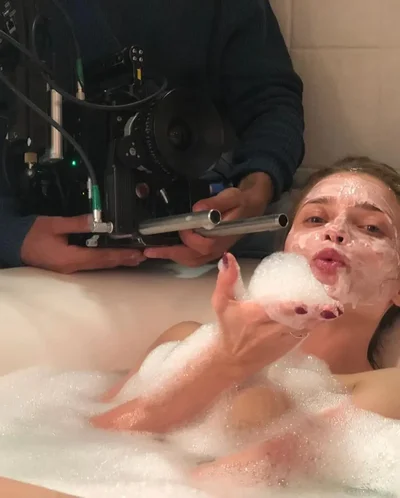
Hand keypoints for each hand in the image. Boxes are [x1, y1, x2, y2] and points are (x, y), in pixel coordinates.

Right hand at [21, 215, 145, 273]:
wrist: (15, 244)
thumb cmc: (33, 234)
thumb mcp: (54, 224)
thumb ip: (77, 223)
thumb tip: (97, 219)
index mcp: (70, 258)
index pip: (101, 257)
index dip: (120, 255)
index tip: (136, 252)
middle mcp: (74, 267)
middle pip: (104, 265)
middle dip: (124, 260)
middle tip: (143, 255)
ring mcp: (72, 269)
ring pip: (100, 266)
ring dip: (118, 261)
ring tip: (135, 258)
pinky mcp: (70, 266)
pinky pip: (93, 265)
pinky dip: (107, 261)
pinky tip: (115, 257)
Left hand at [143, 172, 273, 266]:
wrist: (252, 206)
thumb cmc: (241, 201)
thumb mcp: (230, 196)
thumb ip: (214, 202)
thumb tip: (196, 209)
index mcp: (223, 236)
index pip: (203, 245)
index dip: (189, 238)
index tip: (181, 227)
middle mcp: (219, 248)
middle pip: (193, 257)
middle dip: (171, 254)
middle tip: (150, 251)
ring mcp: (215, 251)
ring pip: (192, 260)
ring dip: (173, 257)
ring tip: (155, 252)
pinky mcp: (211, 250)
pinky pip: (194, 258)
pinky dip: (180, 256)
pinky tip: (169, 250)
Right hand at [212, 253, 342, 370]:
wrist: (232, 361)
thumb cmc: (229, 328)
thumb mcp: (221, 303)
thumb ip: (226, 280)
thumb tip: (229, 256)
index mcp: (257, 316)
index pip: (280, 310)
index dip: (299, 306)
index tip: (314, 299)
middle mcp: (274, 328)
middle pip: (301, 318)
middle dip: (319, 309)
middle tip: (334, 295)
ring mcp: (285, 338)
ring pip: (309, 326)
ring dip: (323, 316)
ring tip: (338, 302)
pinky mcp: (292, 344)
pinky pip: (308, 331)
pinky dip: (318, 322)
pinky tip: (331, 311)